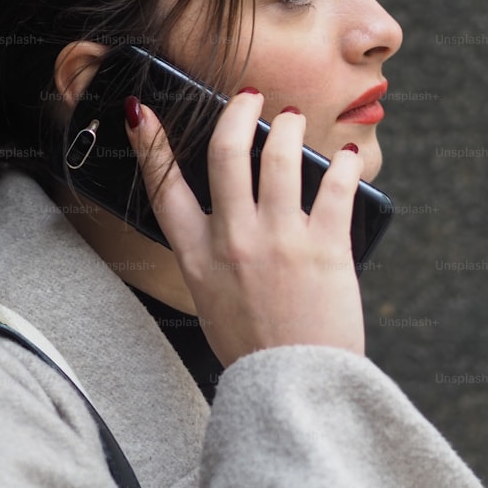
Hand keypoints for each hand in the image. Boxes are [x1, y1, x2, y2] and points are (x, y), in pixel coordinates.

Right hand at [125, 89, 364, 366]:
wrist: (294, 389)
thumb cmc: (253, 344)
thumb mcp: (211, 298)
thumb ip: (212, 250)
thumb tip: (232, 204)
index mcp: (198, 256)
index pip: (164, 187)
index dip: (149, 144)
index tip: (139, 109)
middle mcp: (233, 241)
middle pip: (226, 152)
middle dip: (238, 111)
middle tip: (250, 98)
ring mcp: (279, 241)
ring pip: (280, 155)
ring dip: (289, 126)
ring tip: (293, 120)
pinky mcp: (324, 248)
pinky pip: (336, 186)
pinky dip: (346, 164)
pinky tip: (348, 156)